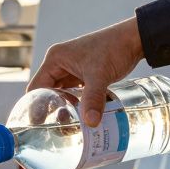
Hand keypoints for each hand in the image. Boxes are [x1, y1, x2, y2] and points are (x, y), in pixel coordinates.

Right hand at [28, 16, 144, 126]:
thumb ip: (93, 99)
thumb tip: (91, 123)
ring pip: (61, 94)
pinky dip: (76, 104)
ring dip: (64, 108)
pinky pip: (74, 93)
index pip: (36, 87)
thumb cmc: (113, 48)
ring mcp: (71, 70)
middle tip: (58, 129)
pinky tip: (81, 117)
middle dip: (51, 110)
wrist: (134, 40)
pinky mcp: (83, 75)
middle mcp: (59, 64)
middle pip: (47, 93)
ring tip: (69, 127)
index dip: (35, 106)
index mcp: (55, 59)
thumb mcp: (100, 75)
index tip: (40, 125)